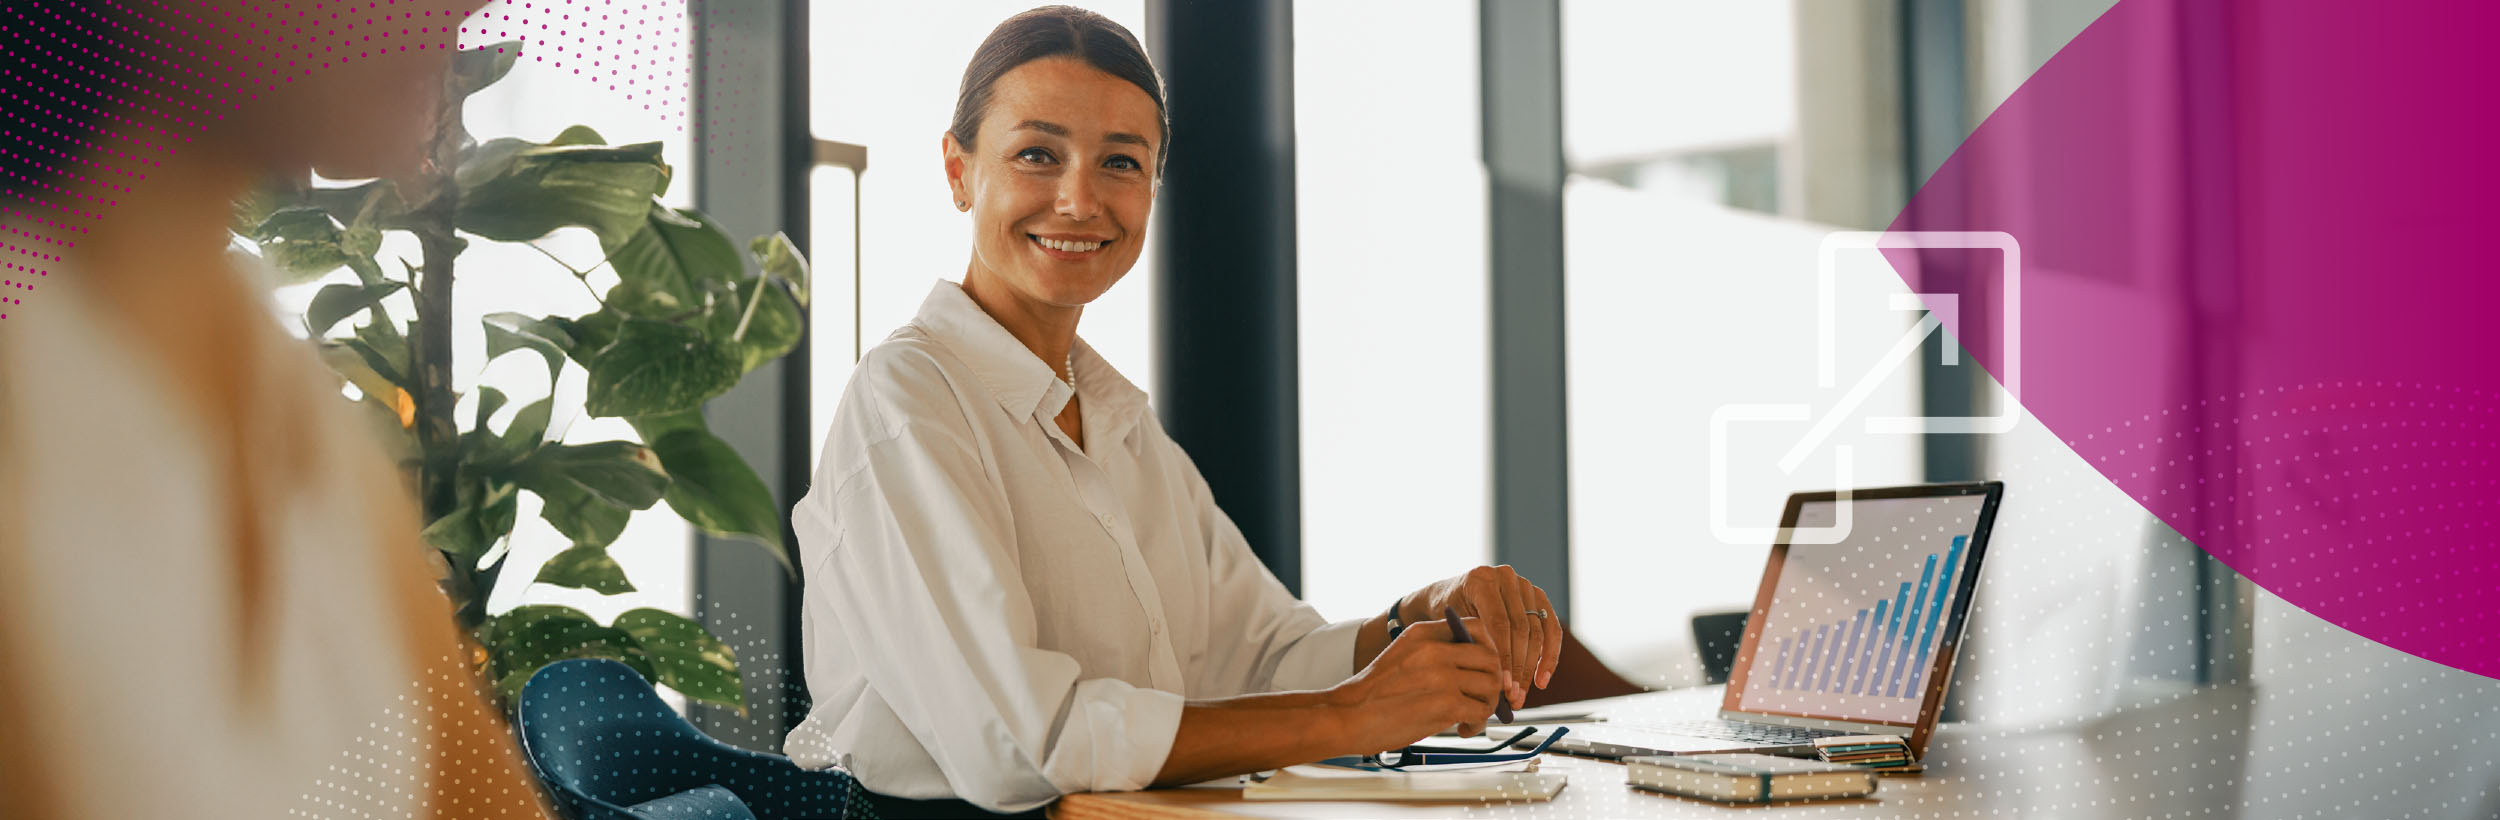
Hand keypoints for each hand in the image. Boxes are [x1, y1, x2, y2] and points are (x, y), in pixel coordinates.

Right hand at [1327, 618, 1504, 749]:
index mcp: (1423, 633)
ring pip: (1491, 686)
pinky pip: (1481, 711)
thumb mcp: (1403, 653)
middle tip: (1482, 697)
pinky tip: (1462, 728)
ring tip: (1470, 716)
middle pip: (1491, 658)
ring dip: (1487, 705)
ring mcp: (1441, 676)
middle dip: (1493, 681)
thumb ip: (1436, 651)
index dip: (1490, 649)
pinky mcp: (1445, 704)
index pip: (1478, 628)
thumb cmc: (1374, 692)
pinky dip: (1477, 723)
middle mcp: (1435, 650)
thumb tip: (1476, 665)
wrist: (1348, 716)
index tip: (1484, 668)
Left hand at [1402, 565, 1560, 711]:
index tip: (1503, 685)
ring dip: (1531, 669)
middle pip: (1521, 628)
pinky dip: (1549, 657)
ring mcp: (1525, 586)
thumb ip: (1468, 646)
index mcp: (1481, 580)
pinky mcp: (1539, 598)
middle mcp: (1506, 577)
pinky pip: (1551, 629)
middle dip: (1518, 667)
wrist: (1450, 597)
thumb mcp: (1448, 627)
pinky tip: (1541, 681)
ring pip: (1538, 632)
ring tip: (1521, 696)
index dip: (1504, 657)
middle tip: (1513, 696)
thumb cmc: (1446, 616)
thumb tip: (1491, 684)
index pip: (1499, 623)